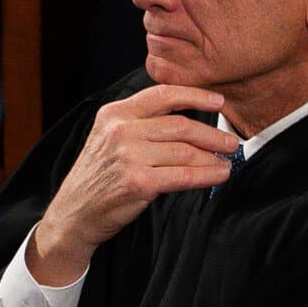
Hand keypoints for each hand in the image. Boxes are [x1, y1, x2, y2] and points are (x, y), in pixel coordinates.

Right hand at [27, 84, 238, 285]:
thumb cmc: (101, 175)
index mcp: (115, 113)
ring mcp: (129, 156)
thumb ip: (142, 124)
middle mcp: (121, 130)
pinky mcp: (138, 181)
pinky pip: (184, 175)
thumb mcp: (111, 138)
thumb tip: (190, 121)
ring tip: (228, 161)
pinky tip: (220, 175)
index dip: (196, 96)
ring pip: (186, 151)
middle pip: (181, 125)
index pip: (163, 95)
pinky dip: (208, 175)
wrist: (75, 212)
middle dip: (213, 134)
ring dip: (214, 157)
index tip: (219, 101)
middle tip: (232, 142)